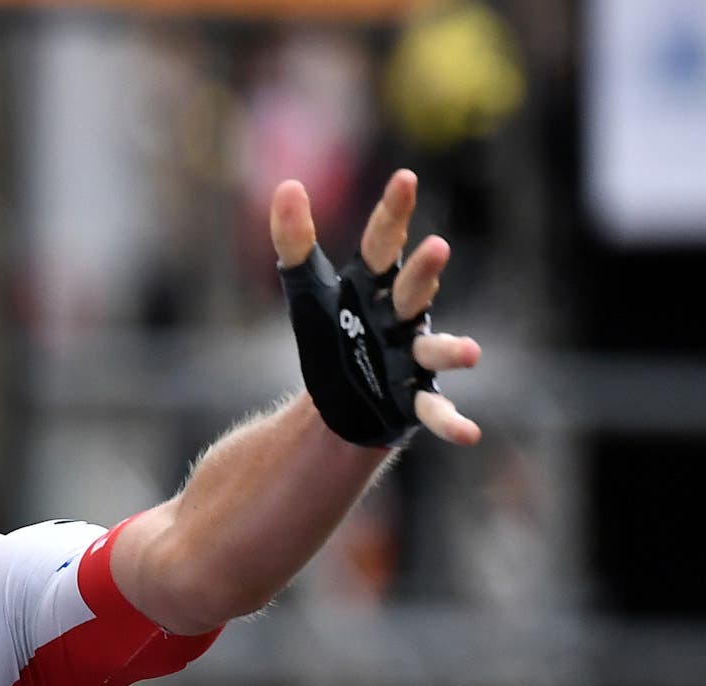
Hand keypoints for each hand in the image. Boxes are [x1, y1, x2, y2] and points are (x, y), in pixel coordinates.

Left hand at [271, 169, 482, 445]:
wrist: (341, 397)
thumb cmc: (333, 333)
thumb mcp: (306, 289)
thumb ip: (295, 241)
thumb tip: (286, 185)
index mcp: (376, 286)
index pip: (382, 243)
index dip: (392, 213)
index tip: (404, 178)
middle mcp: (402, 316)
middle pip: (413, 291)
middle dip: (424, 273)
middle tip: (437, 249)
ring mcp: (412, 356)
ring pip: (434, 349)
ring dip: (452, 350)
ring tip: (470, 353)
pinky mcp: (412, 397)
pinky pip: (434, 409)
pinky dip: (451, 421)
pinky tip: (468, 435)